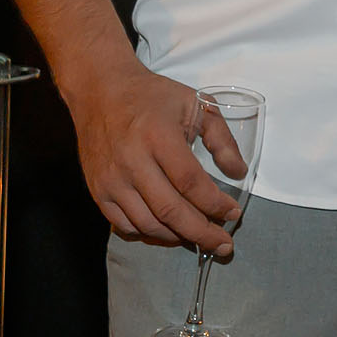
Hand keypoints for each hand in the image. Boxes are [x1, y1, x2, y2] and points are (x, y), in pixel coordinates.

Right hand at [62, 63, 246, 253]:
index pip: (191, 182)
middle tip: (223, 245)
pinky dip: (149, 234)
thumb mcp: (196, 104)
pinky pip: (124, 225)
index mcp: (158, 135)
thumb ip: (222, 138)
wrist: (100, 91)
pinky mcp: (97, 190)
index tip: (234, 214)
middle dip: (201, 232)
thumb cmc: (153, 97)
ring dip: (178, 237)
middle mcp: (131, 160)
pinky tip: (170, 231)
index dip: (215, 204)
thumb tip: (239, 173)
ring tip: (200, 238)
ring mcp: (111, 178)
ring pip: (147, 223)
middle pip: (170, 210)